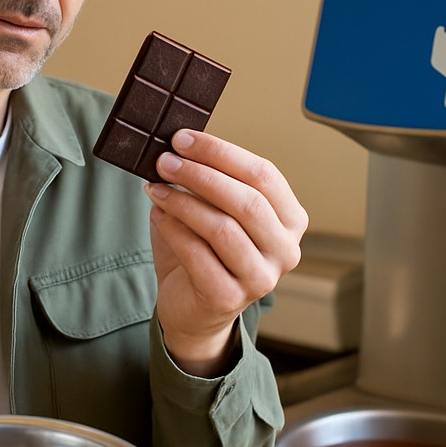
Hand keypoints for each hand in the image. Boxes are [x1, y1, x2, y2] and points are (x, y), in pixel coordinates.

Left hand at [144, 129, 306, 376]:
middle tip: (165, 160)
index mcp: (290, 220)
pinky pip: (198, 255)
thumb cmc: (205, 251)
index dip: (221, 152)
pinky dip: (173, 229)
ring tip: (155, 187)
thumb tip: (179, 146)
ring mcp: (261, 278)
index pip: (264, 175)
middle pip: (246, 201)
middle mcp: (285, 250)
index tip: (183, 139)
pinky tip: (157, 214)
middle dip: (201, 174)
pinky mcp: (229, 298)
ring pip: (222, 228)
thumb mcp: (214, 210)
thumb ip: (209, 181)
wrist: (192, 308)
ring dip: (183, 201)